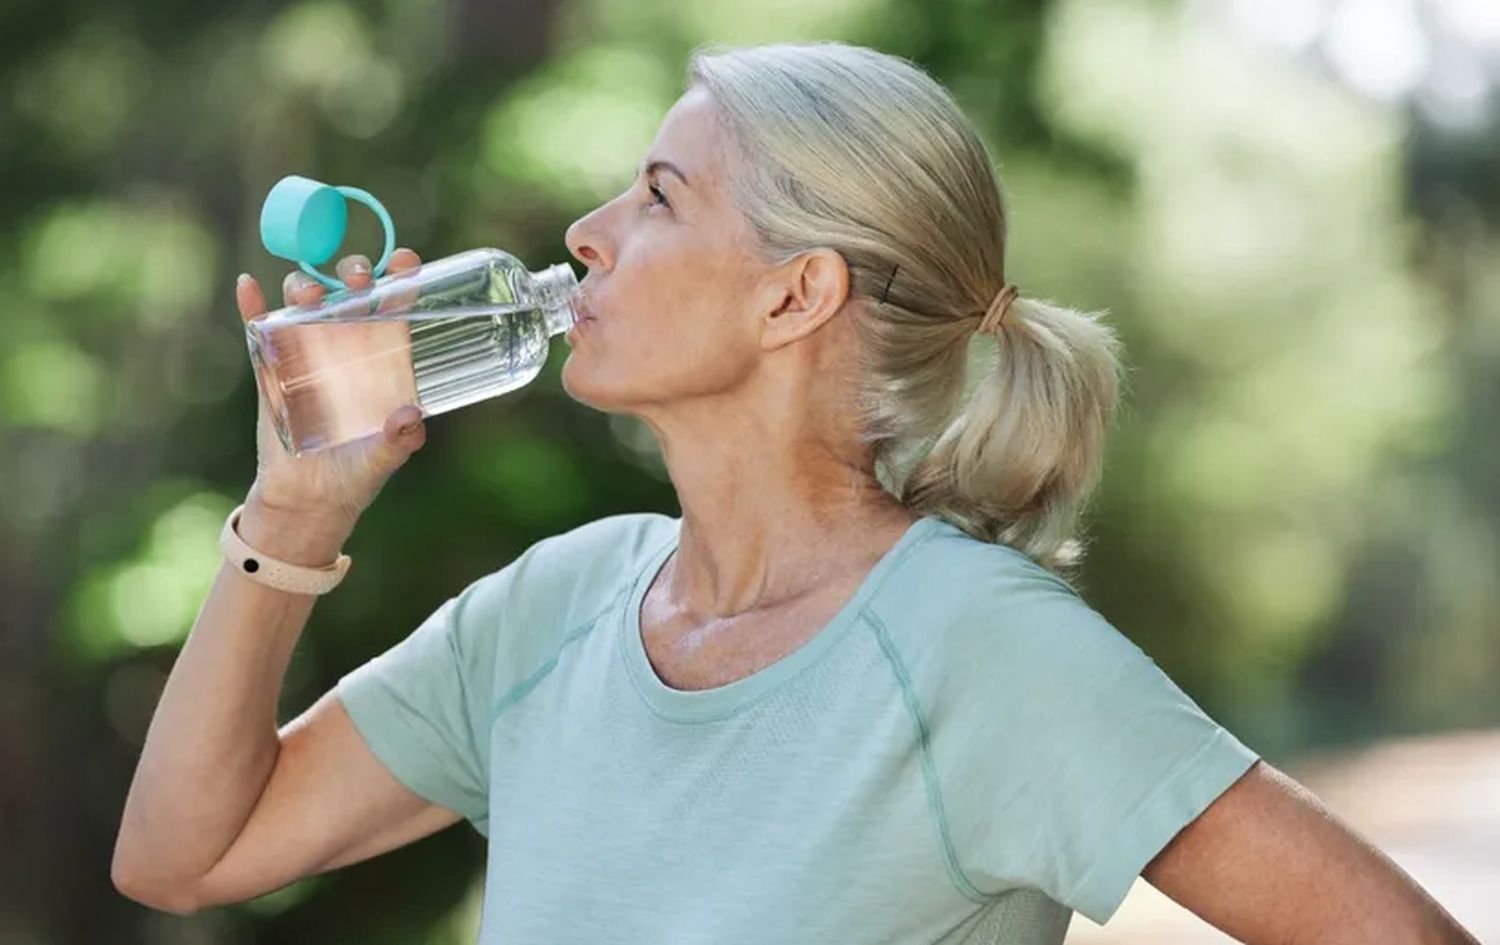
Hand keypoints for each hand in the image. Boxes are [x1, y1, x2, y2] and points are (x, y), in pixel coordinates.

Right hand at [236, 250, 427, 526]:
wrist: (306, 501)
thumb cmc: (354, 476)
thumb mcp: (381, 460)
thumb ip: (398, 442)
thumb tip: (411, 419)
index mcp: (382, 360)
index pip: (394, 309)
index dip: (400, 279)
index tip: (407, 261)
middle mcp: (346, 348)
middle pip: (349, 295)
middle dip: (353, 274)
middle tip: (356, 276)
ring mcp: (307, 354)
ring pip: (305, 305)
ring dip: (305, 288)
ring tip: (307, 293)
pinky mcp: (271, 371)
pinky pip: (259, 331)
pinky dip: (251, 306)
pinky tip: (247, 286)